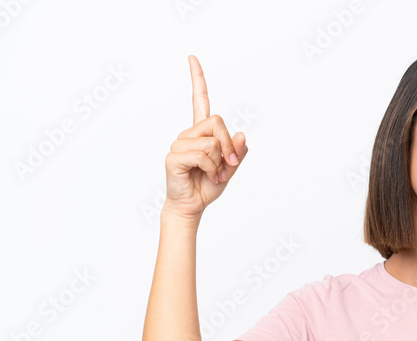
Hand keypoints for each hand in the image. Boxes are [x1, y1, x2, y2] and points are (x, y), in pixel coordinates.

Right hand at [163, 55, 248, 223]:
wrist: (192, 206)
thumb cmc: (208, 186)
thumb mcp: (230, 169)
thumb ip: (237, 153)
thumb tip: (242, 135)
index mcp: (201, 133)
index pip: (199, 100)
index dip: (197, 79)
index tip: (192, 57)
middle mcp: (188, 134)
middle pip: (217, 121)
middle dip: (229, 145)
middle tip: (227, 165)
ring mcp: (179, 144)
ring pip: (212, 141)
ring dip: (219, 162)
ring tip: (212, 174)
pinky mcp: (174, 157)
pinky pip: (203, 155)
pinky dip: (210, 168)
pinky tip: (203, 175)